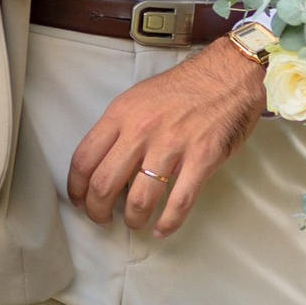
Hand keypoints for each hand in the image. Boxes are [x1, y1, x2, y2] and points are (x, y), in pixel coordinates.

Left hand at [67, 38, 266, 238]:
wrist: (229, 75)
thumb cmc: (184, 88)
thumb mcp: (139, 98)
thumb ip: (120, 128)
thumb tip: (105, 164)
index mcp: (121, 114)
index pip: (84, 159)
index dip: (76, 188)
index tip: (79, 201)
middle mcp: (142, 131)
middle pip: (105, 185)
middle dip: (97, 211)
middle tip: (102, 219)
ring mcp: (172, 145)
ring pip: (139, 200)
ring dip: (133, 220)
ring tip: (135, 222)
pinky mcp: (202, 159)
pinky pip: (179, 202)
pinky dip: (168, 223)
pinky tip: (162, 229)